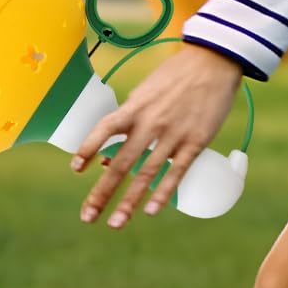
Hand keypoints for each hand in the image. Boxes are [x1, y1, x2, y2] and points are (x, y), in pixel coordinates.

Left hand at [71, 44, 241, 227]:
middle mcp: (149, 123)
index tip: (75, 169)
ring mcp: (173, 135)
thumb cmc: (173, 78)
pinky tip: (150, 210)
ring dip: (129, 202)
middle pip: (120, 162)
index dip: (88, 148)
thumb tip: (110, 156)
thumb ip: (128, 121)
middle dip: (102, 192)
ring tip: (114, 223)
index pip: (104, 129)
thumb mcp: (145, 93)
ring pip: (146, 174)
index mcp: (134, 107)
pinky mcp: (195, 143)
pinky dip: (162, 192)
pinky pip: (176, 172)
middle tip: (87, 215)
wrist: (212, 63)